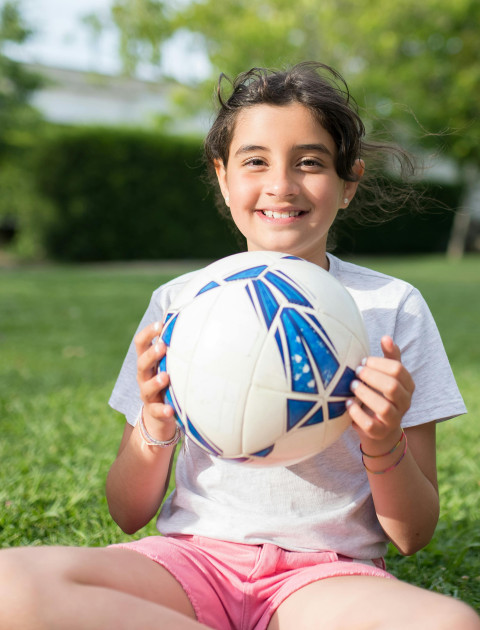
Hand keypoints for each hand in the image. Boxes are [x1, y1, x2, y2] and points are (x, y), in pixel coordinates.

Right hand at [134, 321, 175, 438]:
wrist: (158, 416)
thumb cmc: (168, 381)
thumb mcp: (168, 363)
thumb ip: (175, 346)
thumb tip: (191, 318)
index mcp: (147, 361)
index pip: (141, 343)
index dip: (148, 333)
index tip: (160, 324)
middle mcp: (144, 376)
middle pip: (142, 363)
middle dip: (151, 354)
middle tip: (163, 346)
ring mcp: (147, 394)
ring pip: (146, 387)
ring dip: (155, 381)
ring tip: (165, 376)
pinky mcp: (154, 411)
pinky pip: (156, 411)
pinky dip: (163, 410)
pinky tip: (170, 409)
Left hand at [347, 336, 414, 454]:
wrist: (379, 429)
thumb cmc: (380, 394)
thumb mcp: (387, 375)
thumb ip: (389, 357)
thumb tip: (386, 337)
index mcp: (408, 385)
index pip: (398, 370)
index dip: (378, 363)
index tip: (363, 361)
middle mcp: (405, 403)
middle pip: (392, 387)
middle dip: (371, 377)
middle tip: (356, 372)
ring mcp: (393, 420)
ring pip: (383, 407)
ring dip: (365, 394)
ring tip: (352, 386)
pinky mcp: (379, 432)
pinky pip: (370, 424)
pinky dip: (357, 413)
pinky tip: (348, 404)